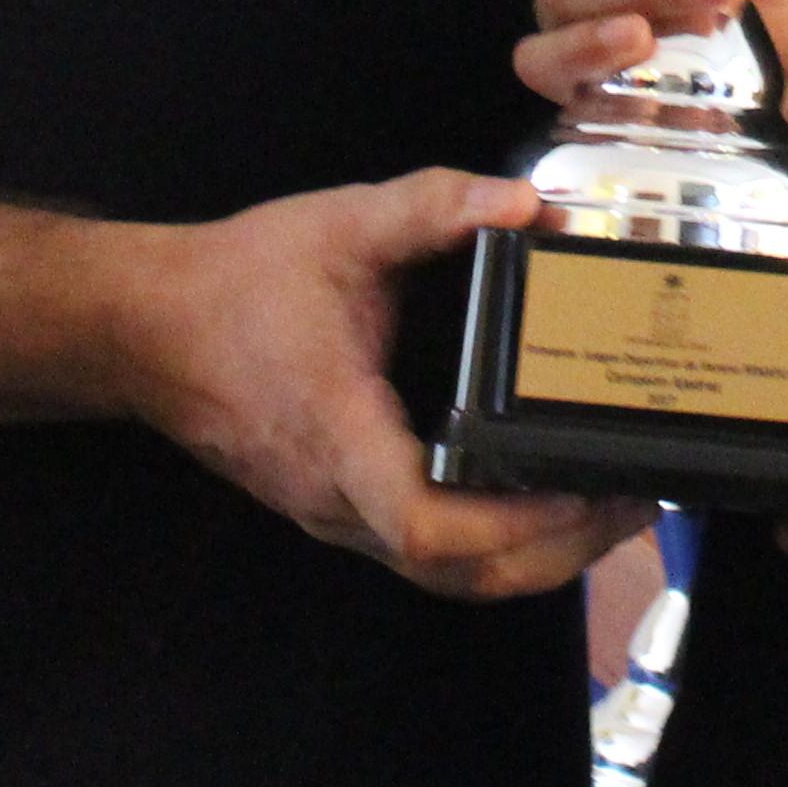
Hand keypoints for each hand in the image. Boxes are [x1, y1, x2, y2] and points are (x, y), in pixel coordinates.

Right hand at [118, 168, 639, 600]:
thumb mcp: (339, 226)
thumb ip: (433, 207)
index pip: (426, 526)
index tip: (585, 487)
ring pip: (451, 580)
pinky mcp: (343, 513)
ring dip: (539, 558)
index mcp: (339, 435)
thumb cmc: (238, 282)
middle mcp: (339, 500)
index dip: (514, 525)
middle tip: (639, 496)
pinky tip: (547, 501)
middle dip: (563, 549)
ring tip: (612, 503)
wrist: (148, 328)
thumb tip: (524, 205)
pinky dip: (500, 548)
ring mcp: (338, 518)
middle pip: (463, 575)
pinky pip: (433, 559)